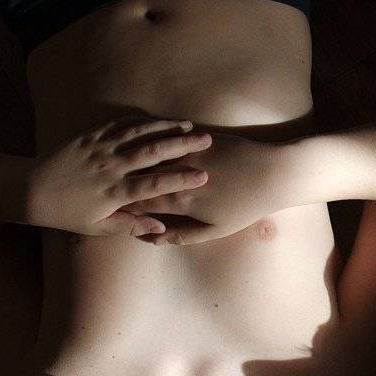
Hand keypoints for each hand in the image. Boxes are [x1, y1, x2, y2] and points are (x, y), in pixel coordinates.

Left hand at [25, 118, 211, 236]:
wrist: (30, 190)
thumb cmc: (68, 213)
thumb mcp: (99, 227)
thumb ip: (131, 225)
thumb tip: (161, 229)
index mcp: (114, 193)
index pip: (154, 185)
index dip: (180, 179)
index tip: (204, 175)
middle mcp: (109, 168)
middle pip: (151, 153)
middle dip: (181, 145)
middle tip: (207, 140)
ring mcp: (99, 149)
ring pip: (138, 134)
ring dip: (165, 128)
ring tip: (189, 125)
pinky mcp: (89, 136)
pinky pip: (119, 124)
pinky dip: (141, 121)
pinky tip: (158, 120)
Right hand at [121, 134, 294, 244]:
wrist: (274, 173)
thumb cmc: (246, 206)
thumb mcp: (215, 230)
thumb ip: (181, 235)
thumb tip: (153, 239)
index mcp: (181, 201)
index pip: (139, 203)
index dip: (121, 206)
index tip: (106, 208)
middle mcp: (179, 174)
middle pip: (139, 178)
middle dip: (121, 181)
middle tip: (102, 184)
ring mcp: (188, 153)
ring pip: (151, 156)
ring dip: (134, 159)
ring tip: (117, 162)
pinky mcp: (198, 137)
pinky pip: (169, 140)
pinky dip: (154, 143)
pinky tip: (142, 144)